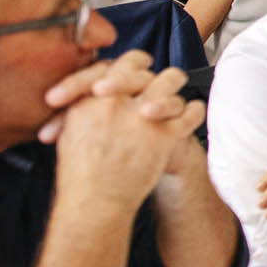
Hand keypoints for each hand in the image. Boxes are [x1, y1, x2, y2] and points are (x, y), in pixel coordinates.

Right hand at [44, 57, 204, 213]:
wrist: (95, 202)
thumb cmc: (79, 171)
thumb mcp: (71, 130)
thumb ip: (87, 105)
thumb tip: (101, 90)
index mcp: (91, 98)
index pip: (118, 64)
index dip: (129, 67)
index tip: (134, 71)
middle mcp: (117, 101)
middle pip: (145, 70)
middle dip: (151, 74)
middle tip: (156, 84)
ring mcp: (142, 115)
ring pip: (171, 82)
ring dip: (173, 89)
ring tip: (173, 100)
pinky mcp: (165, 134)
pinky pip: (190, 112)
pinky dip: (194, 112)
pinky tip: (192, 113)